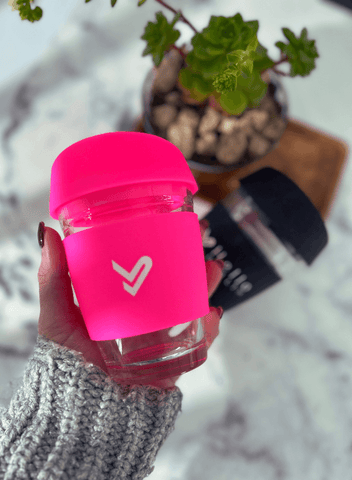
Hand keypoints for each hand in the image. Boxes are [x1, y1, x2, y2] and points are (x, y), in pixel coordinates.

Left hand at [37, 219, 223, 387]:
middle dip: (191, 261)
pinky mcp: (174, 357)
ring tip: (212, 270)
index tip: (168, 223)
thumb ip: (54, 278)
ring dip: (206, 287)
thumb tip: (47, 231)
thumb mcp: (58, 315)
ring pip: (192, 305)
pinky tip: (211, 315)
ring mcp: (162, 335)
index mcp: (122, 300)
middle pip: (175, 282)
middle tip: (201, 238)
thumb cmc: (67, 362)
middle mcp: (145, 314)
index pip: (144, 266)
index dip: (159, 244)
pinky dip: (209, 327)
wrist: (85, 408)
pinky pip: (199, 340)